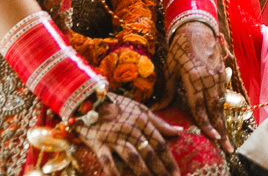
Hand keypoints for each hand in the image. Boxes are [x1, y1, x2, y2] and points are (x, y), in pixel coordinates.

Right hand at [68, 93, 183, 175]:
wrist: (88, 99)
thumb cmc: (118, 105)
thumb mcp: (140, 109)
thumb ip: (159, 123)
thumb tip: (179, 131)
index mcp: (142, 120)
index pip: (159, 144)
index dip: (169, 160)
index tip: (177, 173)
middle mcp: (129, 128)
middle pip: (148, 152)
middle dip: (160, 169)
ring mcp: (113, 136)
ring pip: (132, 157)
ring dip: (143, 172)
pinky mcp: (98, 143)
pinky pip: (107, 160)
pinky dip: (114, 172)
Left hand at [167, 22, 232, 151]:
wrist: (196, 26)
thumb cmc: (179, 47)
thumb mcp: (170, 68)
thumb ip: (166, 91)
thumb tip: (155, 109)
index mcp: (194, 77)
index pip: (200, 106)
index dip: (206, 124)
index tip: (212, 138)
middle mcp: (209, 77)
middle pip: (215, 109)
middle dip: (220, 129)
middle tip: (227, 147)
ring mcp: (218, 74)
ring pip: (221, 102)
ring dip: (223, 121)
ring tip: (225, 137)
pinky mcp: (222, 71)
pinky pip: (223, 93)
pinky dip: (222, 107)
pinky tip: (221, 117)